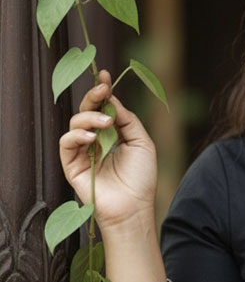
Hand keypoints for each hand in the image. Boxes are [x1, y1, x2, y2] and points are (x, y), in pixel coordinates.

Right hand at [59, 70, 157, 232]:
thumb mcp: (142, 142)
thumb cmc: (141, 177)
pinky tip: (92, 139)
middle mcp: (95, 139)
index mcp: (112, 133)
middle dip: (93, 97)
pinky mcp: (71, 164)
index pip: (103, 108)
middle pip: (86, 111)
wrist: (134, 206)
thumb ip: (129, 120)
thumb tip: (114, 100)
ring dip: (89, 118)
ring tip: (105, 122)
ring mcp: (82, 151)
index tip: (105, 75)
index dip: (103, 91)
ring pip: (75, 124)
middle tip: (102, 88)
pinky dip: (77, 136)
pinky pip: (66, 143)